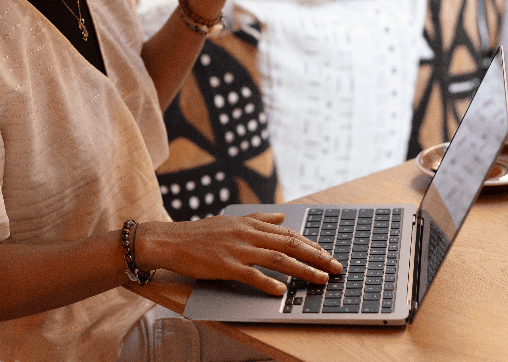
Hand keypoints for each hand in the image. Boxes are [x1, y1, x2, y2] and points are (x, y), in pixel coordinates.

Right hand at [135, 211, 341, 295]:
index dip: (312, 245)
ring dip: (302, 270)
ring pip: (277, 259)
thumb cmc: (201, 233)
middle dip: (317, 257)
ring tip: (320, 280)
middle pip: (290, 245)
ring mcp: (238, 249)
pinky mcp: (225, 265)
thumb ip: (258, 219)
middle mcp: (248, 234)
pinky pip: (251, 275)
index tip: (328, 255)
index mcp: (252, 225)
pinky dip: (267, 283)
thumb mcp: (232, 220)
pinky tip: (281, 291)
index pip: (290, 235)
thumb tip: (282, 217)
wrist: (171, 240)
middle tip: (336, 268)